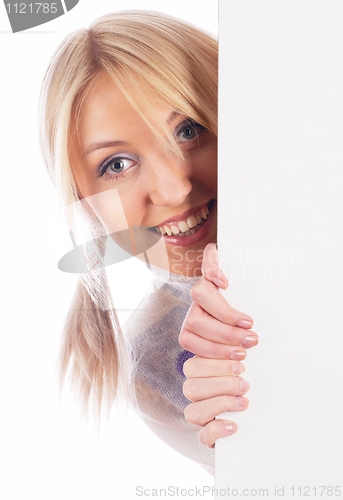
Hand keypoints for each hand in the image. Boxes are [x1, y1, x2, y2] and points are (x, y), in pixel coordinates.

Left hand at [178, 243, 257, 447]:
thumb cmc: (231, 355)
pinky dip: (214, 269)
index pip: (189, 352)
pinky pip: (205, 267)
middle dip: (221, 340)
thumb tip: (226, 430)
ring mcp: (199, 297)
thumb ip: (219, 401)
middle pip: (189, 328)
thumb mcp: (227, 379)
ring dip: (225, 316)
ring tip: (249, 325)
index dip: (212, 362)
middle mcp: (192, 320)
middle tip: (248, 347)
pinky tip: (226, 280)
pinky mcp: (209, 273)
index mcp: (194, 343)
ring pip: (197, 300)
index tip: (241, 372)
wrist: (212, 303)